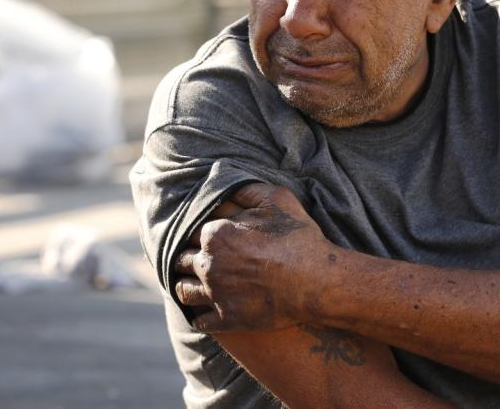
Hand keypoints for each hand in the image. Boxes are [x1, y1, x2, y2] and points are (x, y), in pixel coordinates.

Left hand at [173, 183, 331, 332]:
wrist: (317, 282)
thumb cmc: (299, 238)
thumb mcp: (277, 199)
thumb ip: (245, 189)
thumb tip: (222, 179)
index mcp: (215, 234)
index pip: (190, 232)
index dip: (198, 234)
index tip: (207, 238)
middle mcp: (208, 264)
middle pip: (182, 260)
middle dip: (188, 258)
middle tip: (200, 260)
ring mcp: (215, 294)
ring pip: (183, 290)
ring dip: (187, 285)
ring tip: (197, 284)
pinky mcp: (226, 319)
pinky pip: (199, 320)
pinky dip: (200, 315)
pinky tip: (207, 310)